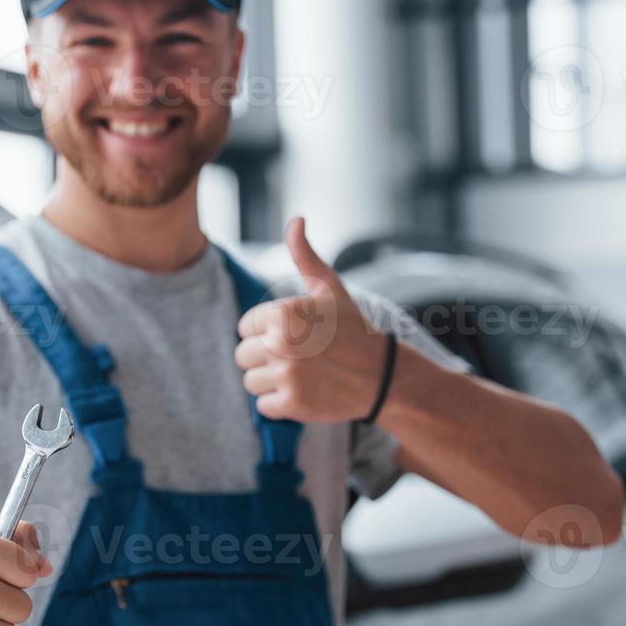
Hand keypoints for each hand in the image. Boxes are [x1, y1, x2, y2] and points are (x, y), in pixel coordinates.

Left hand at [234, 217, 390, 423]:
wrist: (384, 375)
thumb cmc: (353, 329)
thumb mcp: (330, 289)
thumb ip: (305, 256)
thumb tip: (296, 219)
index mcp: (283, 312)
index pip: (244, 327)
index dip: (265, 332)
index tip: (293, 336)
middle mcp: (281, 342)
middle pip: (242, 355)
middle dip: (264, 357)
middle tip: (297, 357)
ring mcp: (286, 374)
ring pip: (250, 381)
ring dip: (270, 381)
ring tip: (300, 374)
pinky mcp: (292, 404)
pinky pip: (263, 406)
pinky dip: (279, 404)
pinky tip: (304, 392)